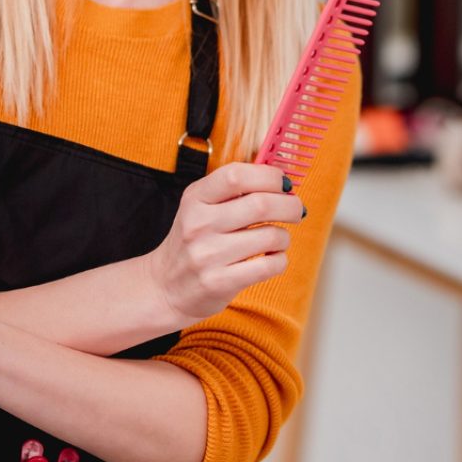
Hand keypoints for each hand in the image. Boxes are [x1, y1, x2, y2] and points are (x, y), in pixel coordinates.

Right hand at [145, 162, 304, 323]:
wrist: (166, 285)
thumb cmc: (193, 241)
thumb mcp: (201, 206)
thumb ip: (234, 190)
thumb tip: (280, 179)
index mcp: (195, 197)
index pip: (236, 176)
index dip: (268, 176)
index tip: (282, 183)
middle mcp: (199, 223)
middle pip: (261, 204)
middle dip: (290, 205)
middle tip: (295, 209)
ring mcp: (208, 254)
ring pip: (271, 236)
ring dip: (284, 236)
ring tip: (277, 239)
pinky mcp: (220, 282)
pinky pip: (269, 266)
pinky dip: (280, 260)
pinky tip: (270, 258)